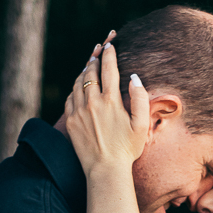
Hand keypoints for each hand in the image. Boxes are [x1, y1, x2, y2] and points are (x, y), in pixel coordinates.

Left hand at [64, 35, 149, 178]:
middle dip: (96, 56)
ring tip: (89, 63)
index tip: (110, 44)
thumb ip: (140, 99)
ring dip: (84, 70)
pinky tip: (79, 85)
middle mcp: (92, 102)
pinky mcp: (71, 121)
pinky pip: (70, 97)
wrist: (105, 169)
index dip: (109, 53)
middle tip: (99, 47)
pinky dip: (75, 87)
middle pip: (91, 71)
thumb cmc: (127, 149)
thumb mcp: (142, 125)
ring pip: (78, 81)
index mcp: (111, 101)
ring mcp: (79, 111)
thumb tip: (134, 77)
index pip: (109, 68)